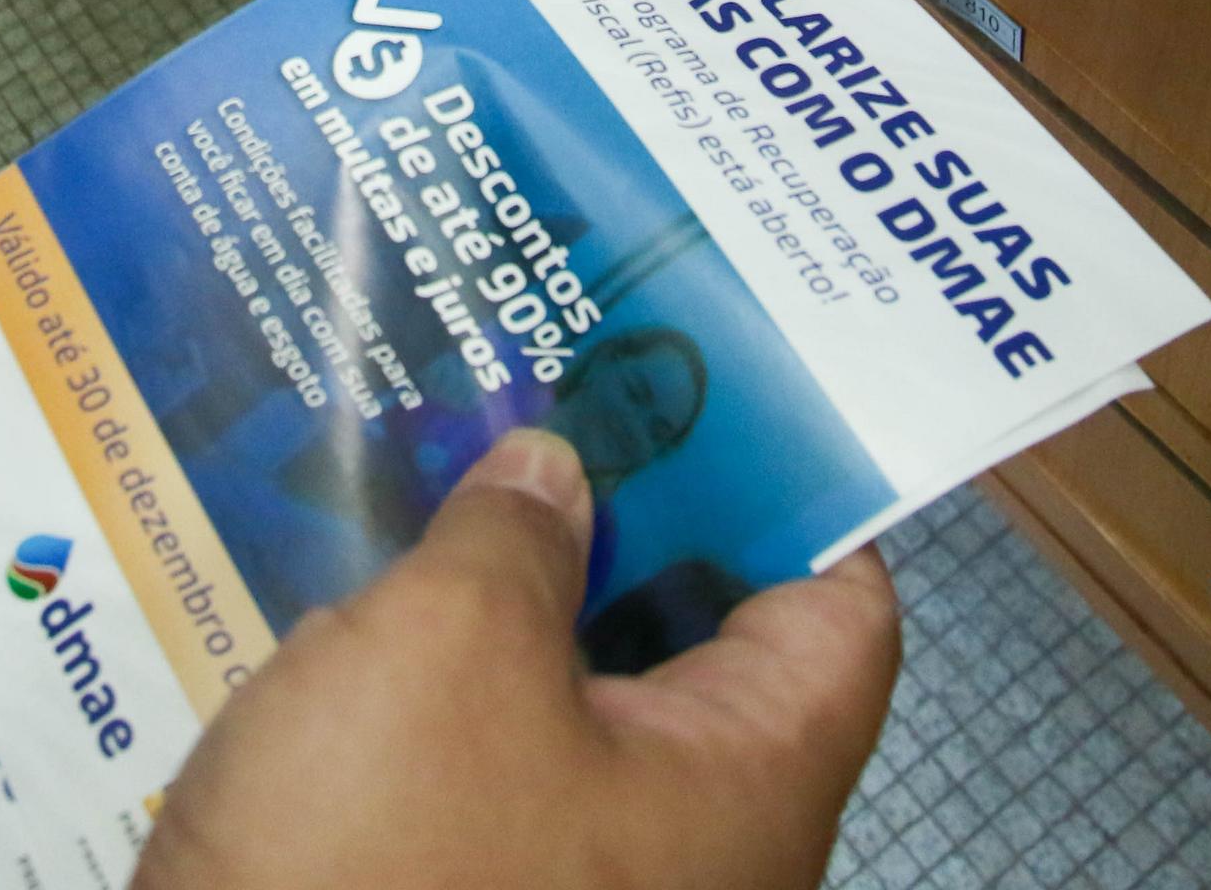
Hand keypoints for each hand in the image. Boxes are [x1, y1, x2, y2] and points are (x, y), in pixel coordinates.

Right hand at [134, 429, 899, 889]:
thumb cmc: (382, 864)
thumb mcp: (449, 650)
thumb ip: (515, 532)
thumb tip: (549, 475)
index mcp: (748, 788)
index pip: (838, 612)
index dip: (791, 482)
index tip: (709, 373)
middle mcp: (695, 849)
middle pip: (703, 640)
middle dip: (626, 509)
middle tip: (555, 386)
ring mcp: (584, 884)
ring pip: (584, 698)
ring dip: (521, 585)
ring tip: (452, 456)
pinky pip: (497, 762)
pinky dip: (454, 675)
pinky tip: (372, 591)